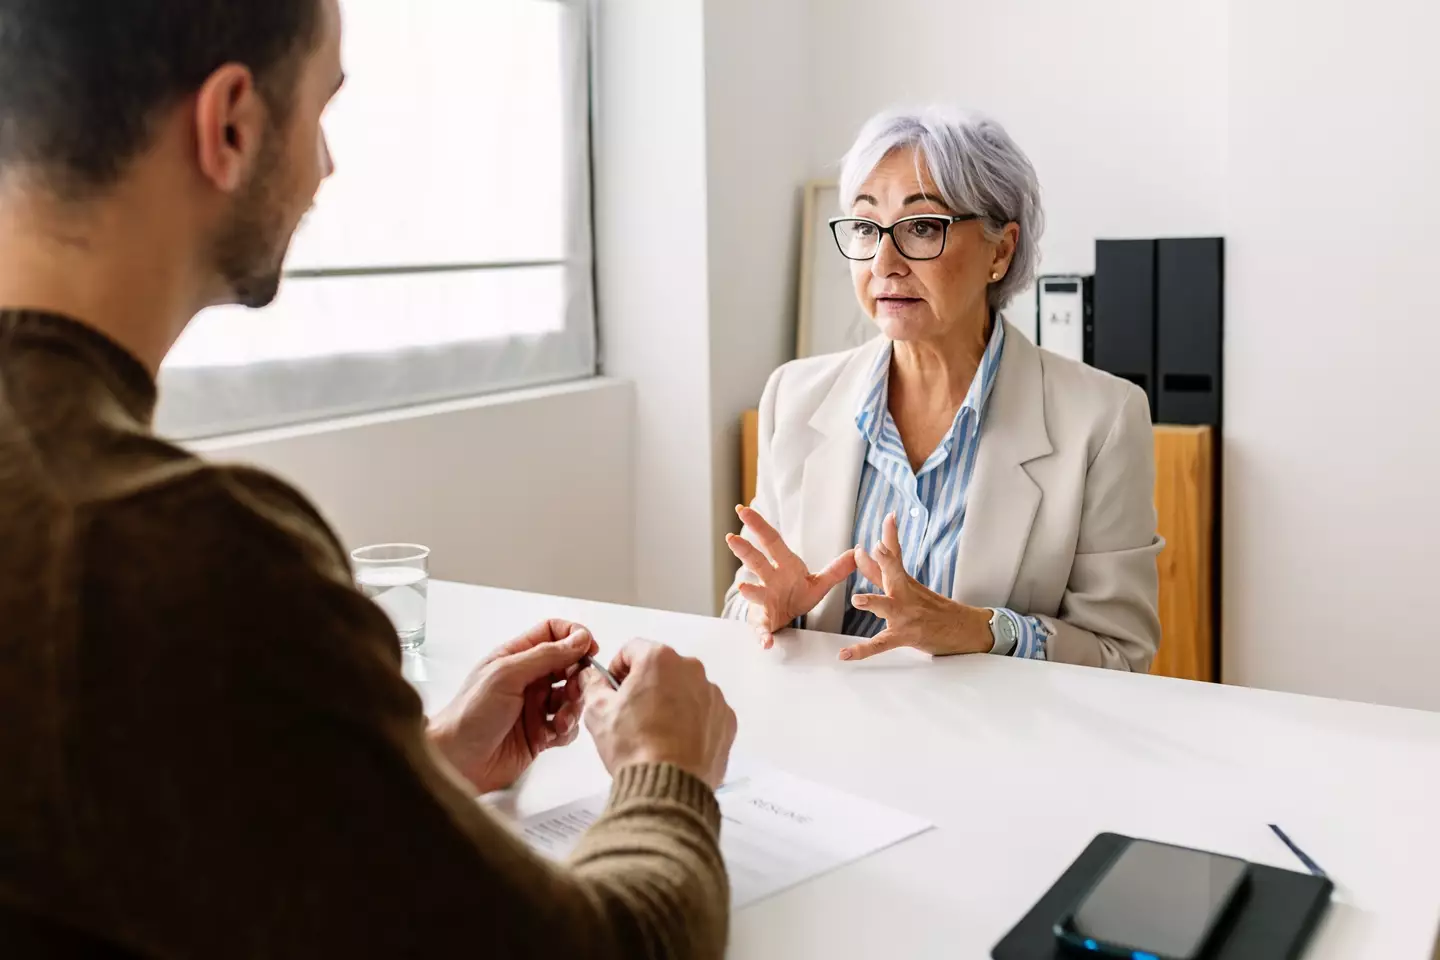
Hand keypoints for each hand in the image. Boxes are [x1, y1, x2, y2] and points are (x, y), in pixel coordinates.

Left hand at [428, 620, 597, 794]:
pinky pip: (568, 726)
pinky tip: (553, 734)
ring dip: (573, 706)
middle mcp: (528, 679)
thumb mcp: (506, 675)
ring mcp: (535, 707)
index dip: (574, 637)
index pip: (553, 634)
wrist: (457, 761)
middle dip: (578, 677)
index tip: (589, 648)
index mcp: (516, 657)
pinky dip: (567, 729)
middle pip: (569, 666)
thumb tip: (577, 639)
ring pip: (572, 697)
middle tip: (574, 689)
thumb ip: (545, 655)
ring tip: (560, 718)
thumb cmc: (469, 716)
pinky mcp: (540, 733)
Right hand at [580, 640, 736, 788]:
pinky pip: (705, 712)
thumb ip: (593, 685)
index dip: (618, 668)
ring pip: (685, 689)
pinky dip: (691, 721)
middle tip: (632, 713)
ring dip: (671, 702)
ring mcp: (713, 695)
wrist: (667, 787)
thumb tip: (592, 678)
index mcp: (659, 660)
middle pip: (662, 668)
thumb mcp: (598, 712)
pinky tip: (675, 742)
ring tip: (655, 732)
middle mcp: (691, 670)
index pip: (633, 649)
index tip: (614, 687)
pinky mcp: (725, 719)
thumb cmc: (635, 748)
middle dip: (646, 685)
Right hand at [725, 504, 856, 647]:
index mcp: (783, 565)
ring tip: (742, 588)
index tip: (744, 510)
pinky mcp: (763, 622)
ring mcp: (764, 600)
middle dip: (744, 551)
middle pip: (756, 562)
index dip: (758, 525)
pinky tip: (766, 641)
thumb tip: (857, 553)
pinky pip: (762, 628)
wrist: (784, 618)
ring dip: (749, 591)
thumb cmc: (795, 594)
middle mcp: (769, 580)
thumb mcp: (818, 582)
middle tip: (731, 538)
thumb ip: (836, 569)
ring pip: (754, 593)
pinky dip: (763, 635)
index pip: (771, 541)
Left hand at [841, 513, 991, 661]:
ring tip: (858, 600)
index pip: (896, 555)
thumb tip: (865, 551)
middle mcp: (905, 595)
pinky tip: (845, 654)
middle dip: (885, 561)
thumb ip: (883, 571)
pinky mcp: (904, 636)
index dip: (891, 536)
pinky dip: (861, 650)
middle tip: (875, 548)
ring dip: (873, 602)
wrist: (965, 630)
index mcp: (906, 582)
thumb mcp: (911, 586)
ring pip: (887, 606)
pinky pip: (880, 644)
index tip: (889, 518)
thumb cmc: (934, 608)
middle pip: (894, 574)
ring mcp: (905, 615)